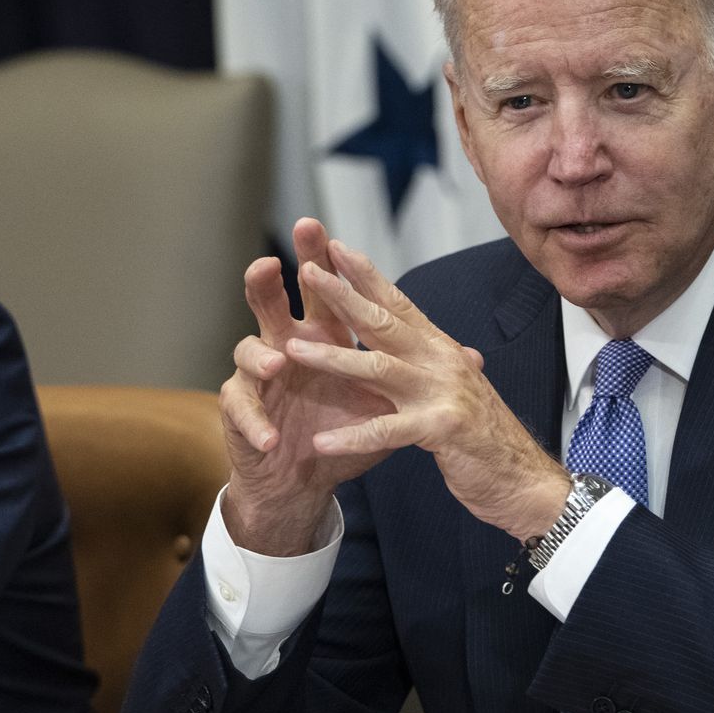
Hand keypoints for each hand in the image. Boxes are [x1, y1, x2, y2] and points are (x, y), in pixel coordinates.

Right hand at [220, 218, 394, 554]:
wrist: (303, 478)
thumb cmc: (340, 429)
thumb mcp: (384, 402)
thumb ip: (417, 372)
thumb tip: (472, 354)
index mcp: (320, 336)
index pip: (321, 293)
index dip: (321, 262)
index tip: (327, 233)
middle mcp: (284, 346)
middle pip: (269, 303)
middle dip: (267, 282)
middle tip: (271, 262)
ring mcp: (259, 377)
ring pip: (248, 351)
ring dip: (262, 356)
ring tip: (280, 363)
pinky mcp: (240, 412)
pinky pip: (242, 409)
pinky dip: (255, 422)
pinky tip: (269, 435)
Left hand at [282, 238, 570, 540]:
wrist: (526, 480)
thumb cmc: (485, 436)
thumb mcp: (458, 387)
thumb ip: (437, 360)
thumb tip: (431, 336)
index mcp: (440, 349)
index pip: (398, 302)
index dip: (366, 273)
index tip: (333, 247)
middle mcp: (441, 361)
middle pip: (383, 321)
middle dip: (342, 295)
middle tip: (306, 269)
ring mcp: (442, 393)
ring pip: (378, 368)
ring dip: (333, 358)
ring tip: (291, 350)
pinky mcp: (441, 429)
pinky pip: (387, 431)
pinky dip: (352, 436)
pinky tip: (320, 442)